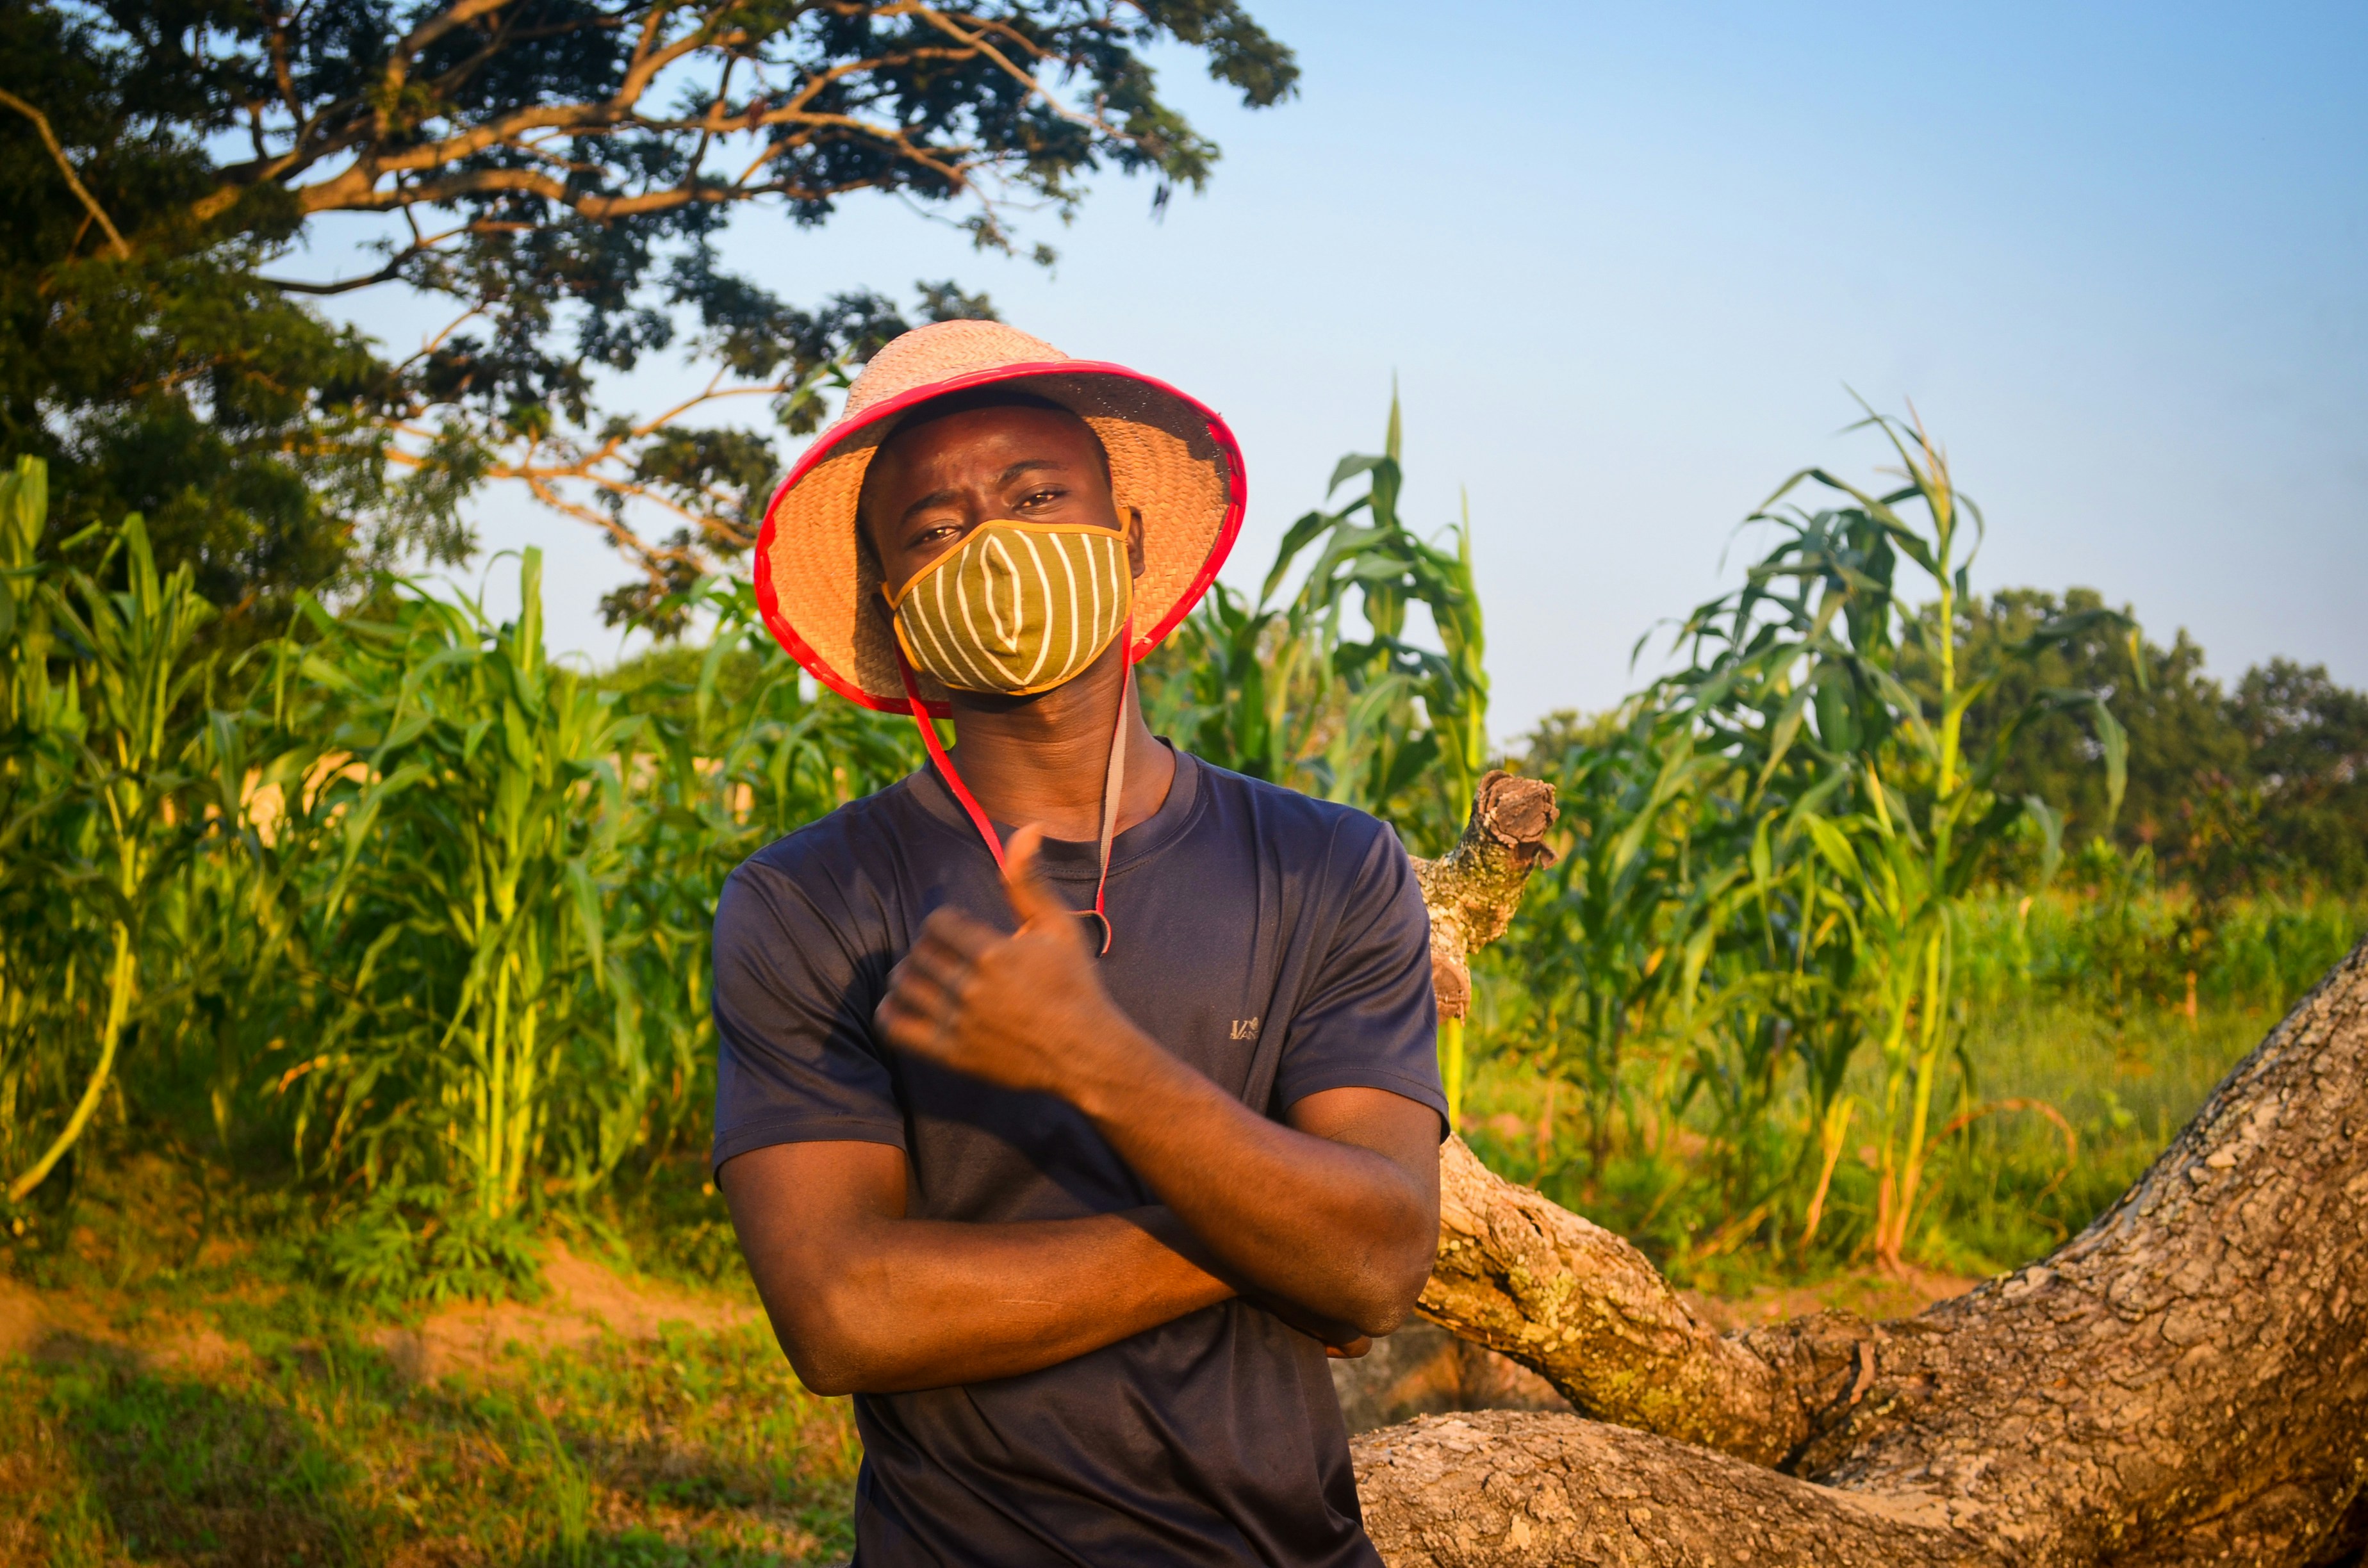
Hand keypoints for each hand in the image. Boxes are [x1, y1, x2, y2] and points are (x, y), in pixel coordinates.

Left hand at [875, 825, 1139, 1098]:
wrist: (1084, 1052)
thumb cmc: (1075, 984)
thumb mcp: (1058, 927)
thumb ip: (1030, 880)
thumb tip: (1029, 827)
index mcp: (993, 953)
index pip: (936, 923)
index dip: (946, 923)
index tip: (964, 933)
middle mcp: (971, 988)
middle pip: (919, 953)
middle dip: (930, 949)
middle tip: (949, 955)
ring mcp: (959, 1023)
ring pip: (904, 986)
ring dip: (909, 976)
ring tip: (929, 976)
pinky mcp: (951, 1054)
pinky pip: (896, 1028)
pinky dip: (890, 1012)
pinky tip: (905, 1003)